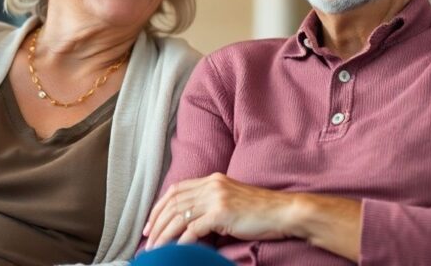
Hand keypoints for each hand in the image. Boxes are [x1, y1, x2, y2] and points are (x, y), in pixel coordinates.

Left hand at [142, 173, 298, 248]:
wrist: (282, 211)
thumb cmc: (259, 211)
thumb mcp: (231, 200)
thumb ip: (210, 204)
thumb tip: (190, 222)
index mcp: (211, 180)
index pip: (176, 190)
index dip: (159, 206)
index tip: (150, 223)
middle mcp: (211, 185)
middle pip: (173, 202)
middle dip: (156, 222)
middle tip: (148, 239)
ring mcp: (216, 198)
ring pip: (179, 216)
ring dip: (164, 234)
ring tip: (156, 248)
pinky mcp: (222, 213)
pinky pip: (194, 228)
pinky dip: (182, 241)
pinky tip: (177, 250)